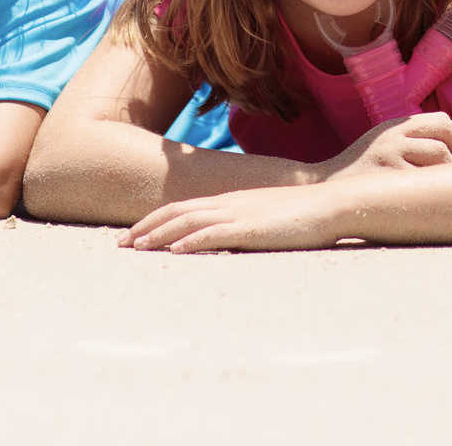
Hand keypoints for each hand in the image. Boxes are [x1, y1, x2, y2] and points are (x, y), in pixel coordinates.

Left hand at [122, 184, 347, 252]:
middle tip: (119, 245)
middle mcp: (229, 204)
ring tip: (136, 247)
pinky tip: (175, 250)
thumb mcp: (264, 218)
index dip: (154, 220)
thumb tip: (223, 241)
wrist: (332, 204)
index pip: (182, 207)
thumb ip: (241, 226)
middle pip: (176, 211)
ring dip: (159, 234)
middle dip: (145, 227)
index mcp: (230, 201)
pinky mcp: (253, 228)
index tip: (132, 235)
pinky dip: (192, 240)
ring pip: (189, 221)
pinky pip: (216, 234)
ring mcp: (240, 214)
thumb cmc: (302, 215)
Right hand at [318, 112, 451, 180]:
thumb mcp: (384, 141)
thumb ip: (413, 138)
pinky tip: (422, 199)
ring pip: (438, 159)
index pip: (442, 121)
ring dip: (444, 176)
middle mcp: (394, 137)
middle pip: (443, 141)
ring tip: (435, 187)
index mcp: (396, 126)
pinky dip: (429, 190)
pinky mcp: (388, 177)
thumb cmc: (364, 168)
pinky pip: (423, 181)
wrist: (327, 185)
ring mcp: (390, 156)